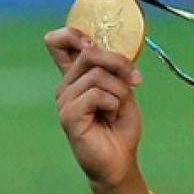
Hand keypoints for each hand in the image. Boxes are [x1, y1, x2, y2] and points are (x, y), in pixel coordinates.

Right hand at [44, 28, 154, 193]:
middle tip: (135, 81)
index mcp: (76, 77)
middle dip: (120, 63)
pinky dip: (114, 103)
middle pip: (89, 53)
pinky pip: (98, 94)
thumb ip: (114, 69)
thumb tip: (113, 51)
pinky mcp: (69, 116)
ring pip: (98, 75)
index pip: (58, 43)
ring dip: (120, 91)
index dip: (73, 33)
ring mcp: (64, 101)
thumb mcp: (122, 90)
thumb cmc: (120, 126)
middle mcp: (65, 86)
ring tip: (118, 109)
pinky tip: (111, 117)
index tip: (93, 42)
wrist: (120, 160)